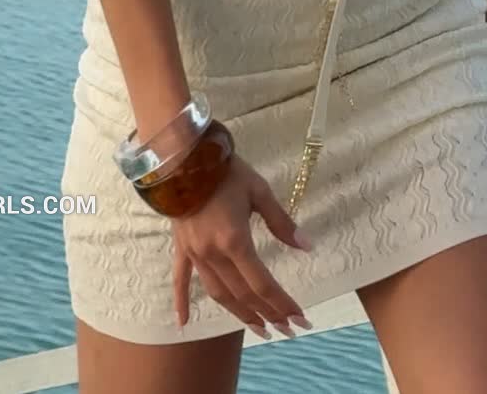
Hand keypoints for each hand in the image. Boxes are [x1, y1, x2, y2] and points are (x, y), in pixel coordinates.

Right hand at [171, 153, 313, 336]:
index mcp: (235, 241)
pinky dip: (181, 303)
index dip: (282, 303)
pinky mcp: (181, 249)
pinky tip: (183, 323)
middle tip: (287, 329)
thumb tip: (306, 246)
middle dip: (268, 314)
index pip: (263, 283)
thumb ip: (281, 221)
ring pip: (219, 294)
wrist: (185, 157)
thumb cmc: (225, 171)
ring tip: (259, 328)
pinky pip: (180, 281)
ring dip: (240, 314)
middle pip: (244, 294)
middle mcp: (214, 255)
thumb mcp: (259, 190)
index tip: (300, 319)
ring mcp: (195, 255)